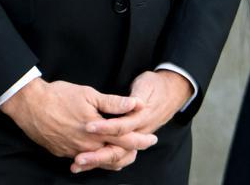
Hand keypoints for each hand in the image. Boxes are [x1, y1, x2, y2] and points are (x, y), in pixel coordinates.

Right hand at [1, 77, 156, 173]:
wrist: (31, 106)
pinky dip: (97, 160)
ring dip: (115, 157)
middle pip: (115, 155)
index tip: (152, 138)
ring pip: (100, 161)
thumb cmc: (60, 96)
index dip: (140, 139)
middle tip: (143, 146)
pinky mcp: (64, 154)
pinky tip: (101, 155)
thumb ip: (113, 103)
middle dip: (131, 151)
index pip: (125, 139)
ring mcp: (74, 152)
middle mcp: (87, 146)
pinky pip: (85, 162)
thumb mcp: (89, 94)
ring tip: (126, 153)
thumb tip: (135, 103)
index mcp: (96, 131)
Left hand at [73, 69, 191, 171]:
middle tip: (78, 158)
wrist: (173, 90)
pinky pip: (117, 157)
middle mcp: (138, 133)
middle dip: (96, 156)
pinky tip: (87, 163)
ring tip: (77, 164)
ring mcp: (135, 138)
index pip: (121, 129)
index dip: (104, 129)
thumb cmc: (156, 86)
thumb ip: (135, 97)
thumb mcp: (145, 85)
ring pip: (115, 158)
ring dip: (96, 161)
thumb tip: (130, 103)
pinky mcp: (132, 139)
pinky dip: (102, 161)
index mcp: (140, 119)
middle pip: (117, 151)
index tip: (88, 127)